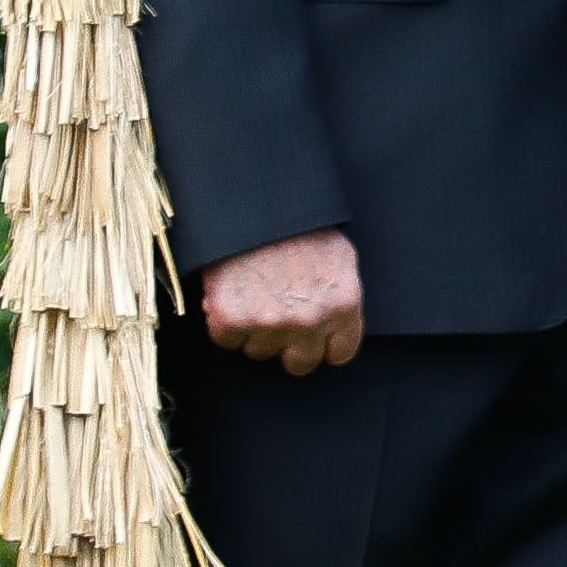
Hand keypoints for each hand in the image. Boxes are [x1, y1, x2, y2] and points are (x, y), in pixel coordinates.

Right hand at [197, 232, 364, 375]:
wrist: (255, 203)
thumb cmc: (299, 225)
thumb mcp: (338, 257)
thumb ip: (339, 296)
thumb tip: (334, 326)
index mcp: (343, 305)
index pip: (339, 354)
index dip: (322, 345)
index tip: (311, 336)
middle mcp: (310, 320)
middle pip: (300, 364)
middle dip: (288, 345)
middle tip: (276, 317)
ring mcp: (270, 322)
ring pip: (259, 351)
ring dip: (254, 330)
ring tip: (253, 293)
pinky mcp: (232, 319)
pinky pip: (226, 340)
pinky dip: (223, 321)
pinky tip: (231, 294)